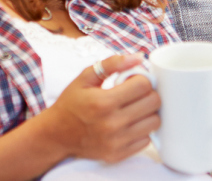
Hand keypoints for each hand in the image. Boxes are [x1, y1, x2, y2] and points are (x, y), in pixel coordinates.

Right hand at [42, 54, 160, 162]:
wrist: (56, 134)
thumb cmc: (71, 103)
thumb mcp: (85, 77)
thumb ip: (112, 64)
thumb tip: (138, 58)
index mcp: (103, 102)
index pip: (144, 85)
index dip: (142, 79)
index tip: (133, 81)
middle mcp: (111, 123)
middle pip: (154, 103)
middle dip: (148, 94)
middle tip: (136, 94)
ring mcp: (116, 142)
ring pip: (154, 122)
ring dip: (148, 113)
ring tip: (134, 108)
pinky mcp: (118, 154)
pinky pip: (146, 140)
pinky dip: (141, 130)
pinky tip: (129, 124)